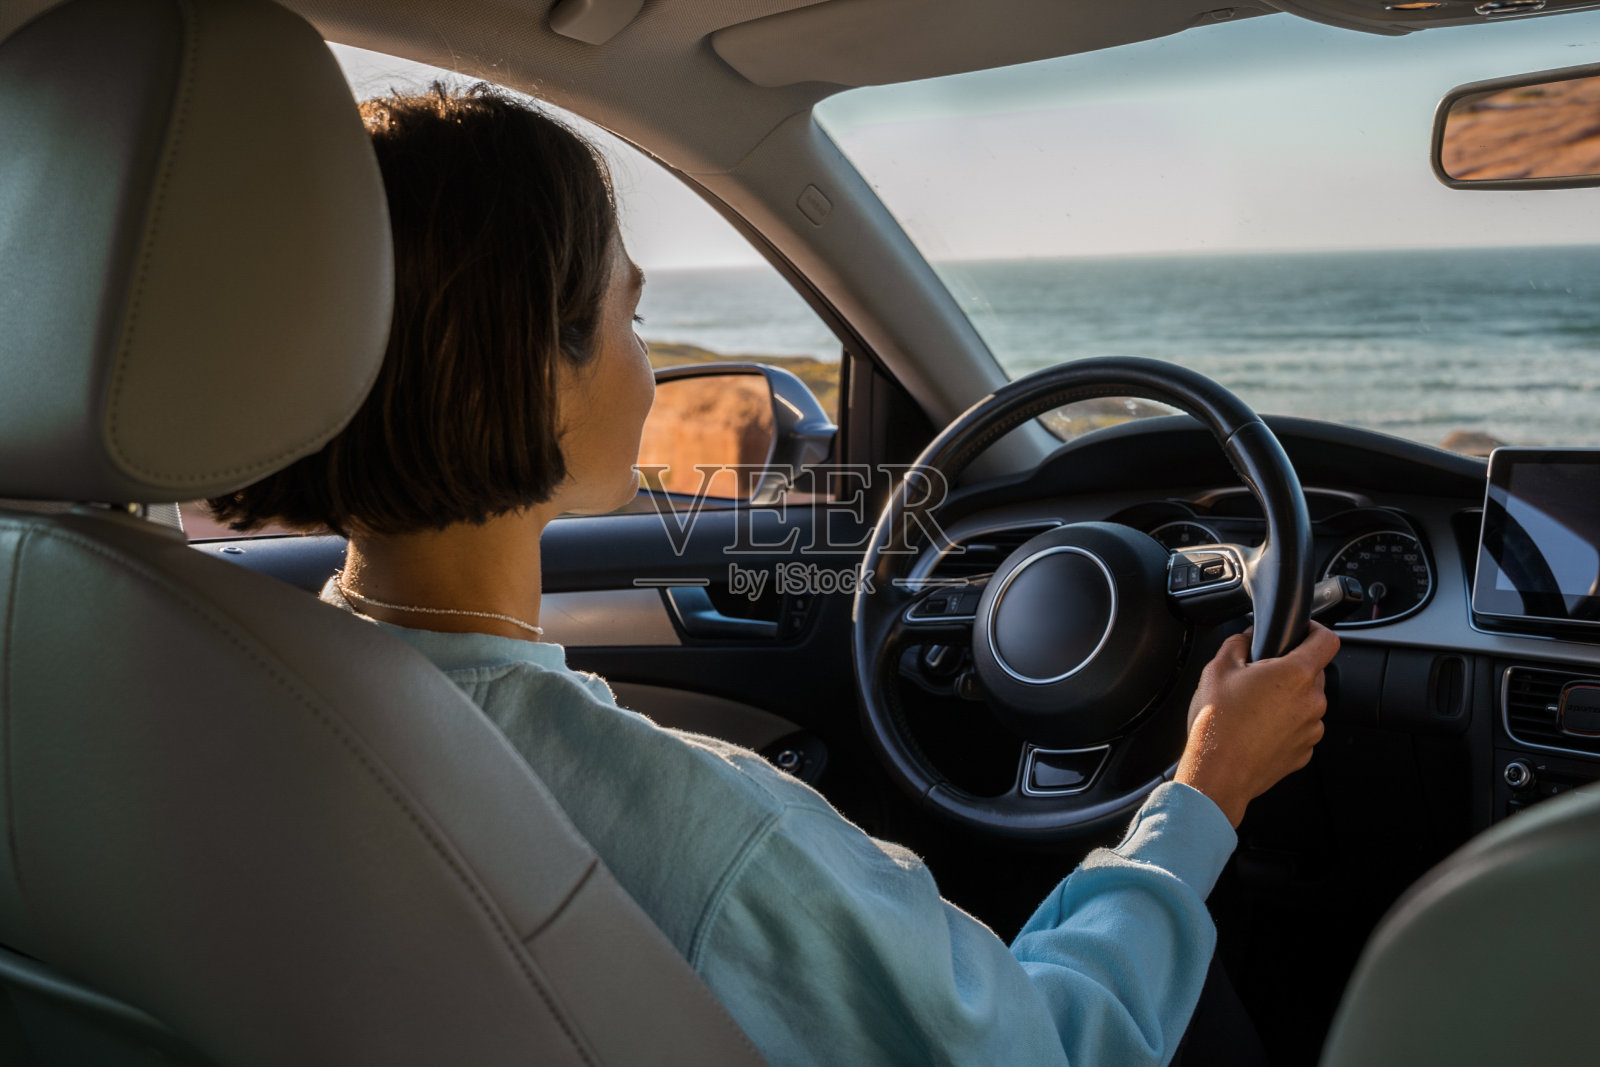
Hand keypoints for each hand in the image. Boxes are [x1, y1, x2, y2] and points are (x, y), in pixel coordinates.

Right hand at [1174, 623, 1339, 827]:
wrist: (1216, 773)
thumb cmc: (1217, 724)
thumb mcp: (1217, 669)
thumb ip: (1238, 643)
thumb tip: (1246, 638)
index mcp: (1295, 673)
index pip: (1327, 640)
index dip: (1315, 630)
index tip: (1302, 632)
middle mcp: (1312, 701)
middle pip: (1314, 672)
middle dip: (1290, 669)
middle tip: (1259, 676)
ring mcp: (1311, 729)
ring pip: (1307, 702)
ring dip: (1287, 700)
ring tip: (1254, 708)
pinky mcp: (1305, 752)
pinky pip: (1300, 729)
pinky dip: (1285, 726)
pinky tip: (1257, 729)